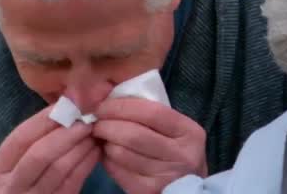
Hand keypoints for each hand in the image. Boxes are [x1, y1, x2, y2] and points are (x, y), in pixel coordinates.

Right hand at [0, 109, 98, 193]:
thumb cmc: (25, 179)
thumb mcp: (18, 163)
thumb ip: (35, 141)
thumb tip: (64, 108)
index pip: (20, 139)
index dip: (44, 120)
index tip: (67, 105)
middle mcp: (10, 186)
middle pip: (39, 154)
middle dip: (67, 134)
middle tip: (88, 121)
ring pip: (59, 168)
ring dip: (81, 146)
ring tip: (94, 134)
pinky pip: (72, 182)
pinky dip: (87, 163)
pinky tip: (96, 151)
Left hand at [92, 98, 206, 193]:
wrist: (185, 186)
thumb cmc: (177, 150)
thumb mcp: (177, 131)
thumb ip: (154, 116)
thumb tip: (114, 101)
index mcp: (189, 132)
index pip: (152, 112)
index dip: (122, 107)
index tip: (104, 106)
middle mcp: (181, 154)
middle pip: (133, 134)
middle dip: (107, 125)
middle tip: (96, 123)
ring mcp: (164, 174)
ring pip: (121, 153)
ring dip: (105, 143)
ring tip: (103, 138)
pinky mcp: (146, 190)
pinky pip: (116, 170)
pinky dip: (106, 159)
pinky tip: (108, 154)